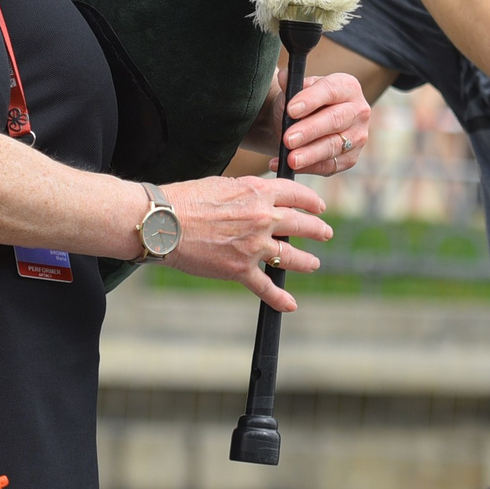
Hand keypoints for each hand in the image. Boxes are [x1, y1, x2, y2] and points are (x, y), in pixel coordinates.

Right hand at [158, 175, 333, 309]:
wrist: (164, 223)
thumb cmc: (186, 199)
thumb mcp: (223, 184)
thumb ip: (246, 192)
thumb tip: (257, 199)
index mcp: (258, 192)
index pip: (296, 194)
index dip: (311, 202)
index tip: (318, 207)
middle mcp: (262, 218)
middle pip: (301, 225)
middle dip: (317, 230)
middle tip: (325, 233)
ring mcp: (253, 246)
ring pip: (291, 256)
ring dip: (306, 261)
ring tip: (313, 263)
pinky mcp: (240, 270)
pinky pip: (266, 287)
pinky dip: (280, 299)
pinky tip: (290, 304)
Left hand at [275, 71, 372, 175]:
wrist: (305, 124)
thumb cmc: (302, 104)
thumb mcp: (295, 90)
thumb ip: (291, 84)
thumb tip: (283, 77)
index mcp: (347, 86)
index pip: (330, 90)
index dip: (310, 100)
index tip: (290, 110)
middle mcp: (358, 110)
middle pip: (334, 120)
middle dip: (309, 131)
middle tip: (288, 139)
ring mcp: (357, 136)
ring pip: (333, 146)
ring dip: (310, 154)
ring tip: (290, 159)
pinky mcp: (351, 158)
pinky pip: (329, 165)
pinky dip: (307, 167)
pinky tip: (287, 166)